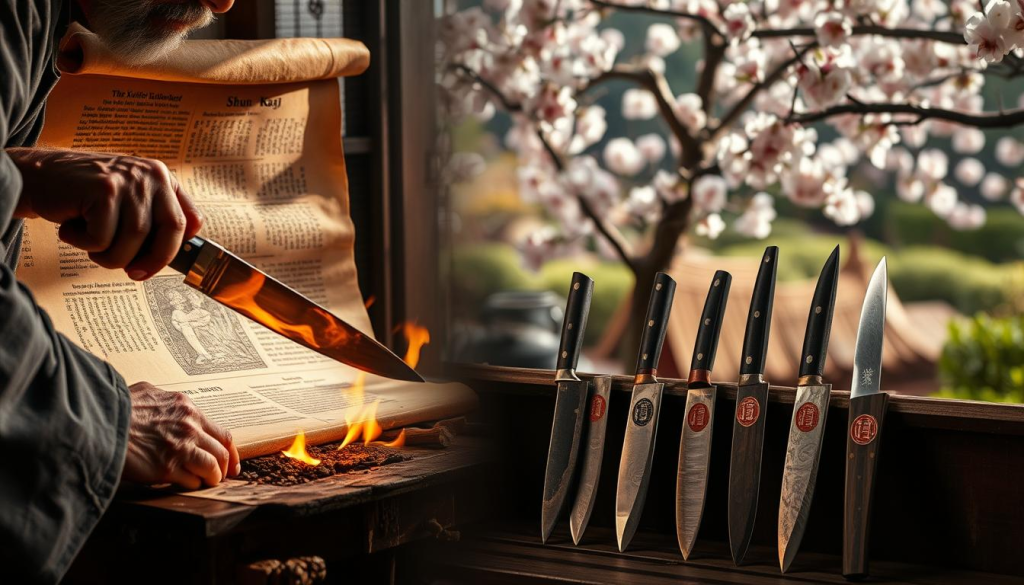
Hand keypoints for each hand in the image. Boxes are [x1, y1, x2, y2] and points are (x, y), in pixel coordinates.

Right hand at [9, 148, 202, 279]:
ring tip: (90, 242)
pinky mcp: (104, 190)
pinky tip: (72, 227)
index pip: (190, 220)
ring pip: (133, 241)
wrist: (36, 176)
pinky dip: (84, 244)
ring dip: (108, 255)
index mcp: (163, 178)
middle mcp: (152, 175)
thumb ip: (152, 222)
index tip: (159, 265)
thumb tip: (175, 259)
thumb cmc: (83, 198)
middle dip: (153, 261)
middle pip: (171, 233)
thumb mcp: (127, 203)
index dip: (178, 249)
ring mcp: (129, 181)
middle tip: (134, 274)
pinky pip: (102, 239)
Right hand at [122, 382, 240, 488]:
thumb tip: (163, 401)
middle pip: (221, 452)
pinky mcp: (167, 468)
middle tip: (221, 477)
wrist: (98, 424)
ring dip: (211, 479)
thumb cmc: (117, 408)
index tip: (231, 463)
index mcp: (187, 408)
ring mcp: (180, 448)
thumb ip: (162, 400)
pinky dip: (193, 485)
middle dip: (224, 468)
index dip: (230, 451)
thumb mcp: (145, 392)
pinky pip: (192, 481)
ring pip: (212, 468)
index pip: (222, 433)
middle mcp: (189, 427)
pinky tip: (186, 485)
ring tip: (206, 483)